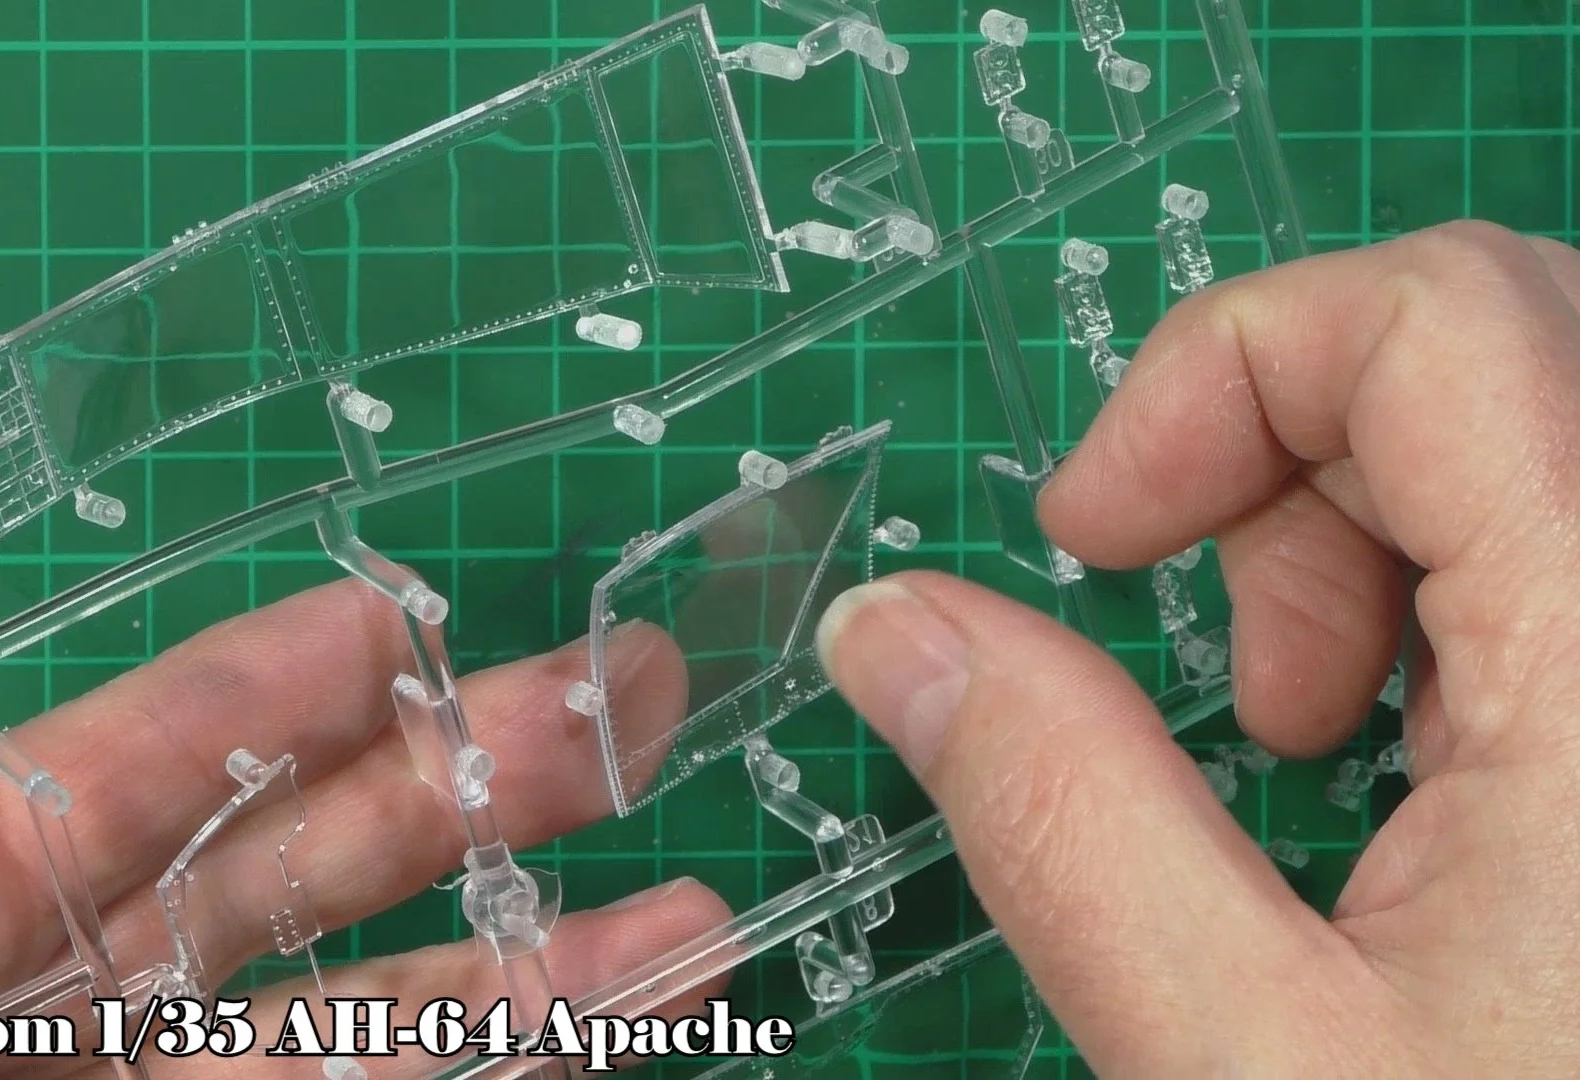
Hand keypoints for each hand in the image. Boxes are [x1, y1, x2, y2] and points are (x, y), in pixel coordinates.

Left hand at [0, 579, 726, 1076]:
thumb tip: (243, 860)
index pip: (78, 795)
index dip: (242, 697)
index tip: (397, 623)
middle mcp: (16, 1036)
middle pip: (253, 898)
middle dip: (450, 795)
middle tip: (632, 704)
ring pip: (339, 1052)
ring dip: (515, 987)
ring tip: (691, 920)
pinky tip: (584, 1050)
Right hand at [815, 222, 1579, 1076]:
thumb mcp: (1246, 1055)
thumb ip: (1055, 809)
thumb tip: (895, 628)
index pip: (1431, 317)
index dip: (1215, 374)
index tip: (1091, 533)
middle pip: (1487, 349)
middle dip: (1289, 469)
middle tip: (1238, 685)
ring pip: (1533, 425)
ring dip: (1367, 540)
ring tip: (1312, 743)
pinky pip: (1567, 534)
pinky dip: (1449, 594)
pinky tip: (1417, 762)